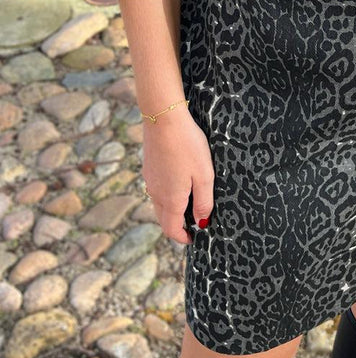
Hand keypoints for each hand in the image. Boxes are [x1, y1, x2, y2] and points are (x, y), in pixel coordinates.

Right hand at [142, 104, 214, 243]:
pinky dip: (166, 194)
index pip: (171, 229)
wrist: (163, 118)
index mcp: (171, 199)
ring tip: (188, 203)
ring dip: (171, 209)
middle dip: (176, 225)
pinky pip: (156, 188)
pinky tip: (178, 181)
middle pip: (163, 219)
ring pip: (158, 203)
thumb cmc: (188, 145)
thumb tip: (201, 222)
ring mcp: (149, 179)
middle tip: (192, 224)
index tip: (192, 239)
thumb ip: (203, 201)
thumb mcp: (204, 175)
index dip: (182, 238)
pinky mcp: (148, 167)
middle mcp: (156, 193)